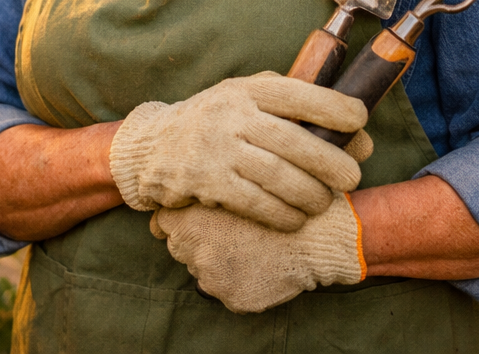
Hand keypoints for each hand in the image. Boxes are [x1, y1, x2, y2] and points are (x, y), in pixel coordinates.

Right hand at [108, 72, 366, 231]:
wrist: (151, 146)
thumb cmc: (212, 121)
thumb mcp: (240, 95)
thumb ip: (284, 100)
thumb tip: (349, 121)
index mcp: (246, 89)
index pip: (296, 93)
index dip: (332, 106)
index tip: (361, 120)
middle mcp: (232, 113)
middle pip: (293, 140)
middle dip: (331, 161)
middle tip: (353, 177)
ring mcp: (217, 147)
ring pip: (277, 175)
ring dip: (309, 194)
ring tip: (324, 202)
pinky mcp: (205, 181)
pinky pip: (254, 202)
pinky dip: (281, 214)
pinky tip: (295, 219)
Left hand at [151, 194, 364, 313]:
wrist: (316, 231)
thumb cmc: (279, 197)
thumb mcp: (239, 180)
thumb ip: (205, 187)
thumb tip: (183, 192)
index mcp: (191, 219)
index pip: (162, 223)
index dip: (178, 217)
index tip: (191, 216)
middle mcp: (195, 250)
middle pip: (180, 246)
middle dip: (196, 238)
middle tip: (226, 229)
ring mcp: (213, 277)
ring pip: (202, 268)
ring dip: (216, 259)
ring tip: (248, 243)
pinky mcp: (233, 298)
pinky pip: (226, 288)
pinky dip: (237, 279)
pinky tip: (258, 262)